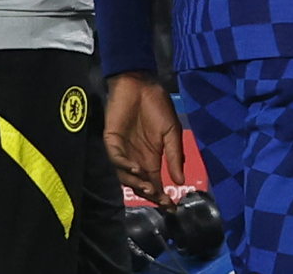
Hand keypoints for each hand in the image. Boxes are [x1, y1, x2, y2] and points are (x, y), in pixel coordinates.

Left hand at [105, 71, 185, 206]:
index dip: (162, 197)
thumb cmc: (157, 106)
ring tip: (150, 187)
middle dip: (150, 194)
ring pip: (125, 176)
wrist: (141, 84)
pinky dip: (125, 166)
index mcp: (151, 159)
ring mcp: (122, 151)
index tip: (172, 207)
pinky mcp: (111, 141)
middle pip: (140, 184)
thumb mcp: (172, 132)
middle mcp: (135, 159)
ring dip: (137, 183)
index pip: (155, 184)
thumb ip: (174, 156)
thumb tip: (181, 181)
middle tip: (161, 199)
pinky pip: (115, 159)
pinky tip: (136, 169)